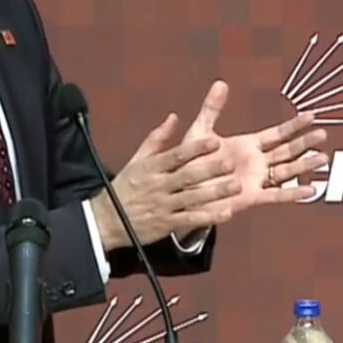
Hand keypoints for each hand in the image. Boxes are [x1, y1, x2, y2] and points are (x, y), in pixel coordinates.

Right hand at [90, 116, 240, 251]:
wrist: (106, 221)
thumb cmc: (124, 187)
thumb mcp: (136, 160)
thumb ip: (156, 139)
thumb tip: (173, 118)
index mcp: (151, 167)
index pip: (176, 155)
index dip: (196, 148)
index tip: (214, 141)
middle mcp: (158, 185)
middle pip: (187, 176)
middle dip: (210, 169)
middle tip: (230, 163)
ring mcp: (163, 206)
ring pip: (192, 198)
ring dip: (215, 193)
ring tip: (235, 186)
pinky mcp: (166, 224)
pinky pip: (190, 220)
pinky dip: (208, 217)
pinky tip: (225, 212)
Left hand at [181, 80, 329, 215]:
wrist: (181, 190)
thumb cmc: (189, 161)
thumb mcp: (200, 130)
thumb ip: (211, 108)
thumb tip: (221, 82)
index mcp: (247, 145)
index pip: (277, 133)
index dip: (294, 125)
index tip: (312, 116)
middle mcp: (256, 162)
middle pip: (287, 151)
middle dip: (305, 142)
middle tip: (323, 134)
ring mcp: (256, 180)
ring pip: (287, 171)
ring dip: (304, 165)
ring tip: (322, 158)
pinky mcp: (251, 197)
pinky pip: (275, 195)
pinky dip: (293, 193)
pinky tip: (310, 190)